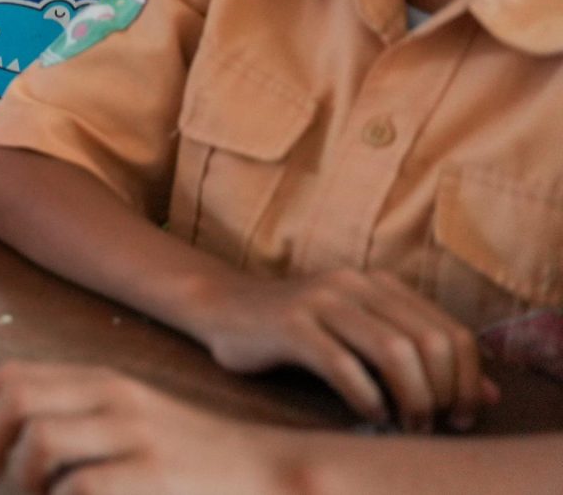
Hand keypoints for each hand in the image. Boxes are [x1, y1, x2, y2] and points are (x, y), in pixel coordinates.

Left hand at [0, 363, 314, 493]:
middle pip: (18, 400)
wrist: (270, 472)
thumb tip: (9, 440)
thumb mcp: (135, 418)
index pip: (15, 376)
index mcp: (104, 382)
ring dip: (21, 475)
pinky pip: (81, 485)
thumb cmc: (194, 455)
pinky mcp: (152, 477)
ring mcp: (134, 437)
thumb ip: (80, 417)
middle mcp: (115, 399)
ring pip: (41, 440)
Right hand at [177, 268, 495, 431]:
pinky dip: (367, 399)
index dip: (467, 380)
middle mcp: (355, 284)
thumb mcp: (363, 336)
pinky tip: (370, 416)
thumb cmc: (297, 330)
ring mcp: (321, 300)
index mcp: (379, 283)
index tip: (461, 416)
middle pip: (429, 342)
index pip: (451, 331)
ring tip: (407, 425)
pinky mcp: (289, 324)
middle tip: (434, 425)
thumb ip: (421, 358)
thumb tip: (488, 396)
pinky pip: (343, 365)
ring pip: (394, 351)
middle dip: (442, 394)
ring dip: (411, 399)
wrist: (220, 306)